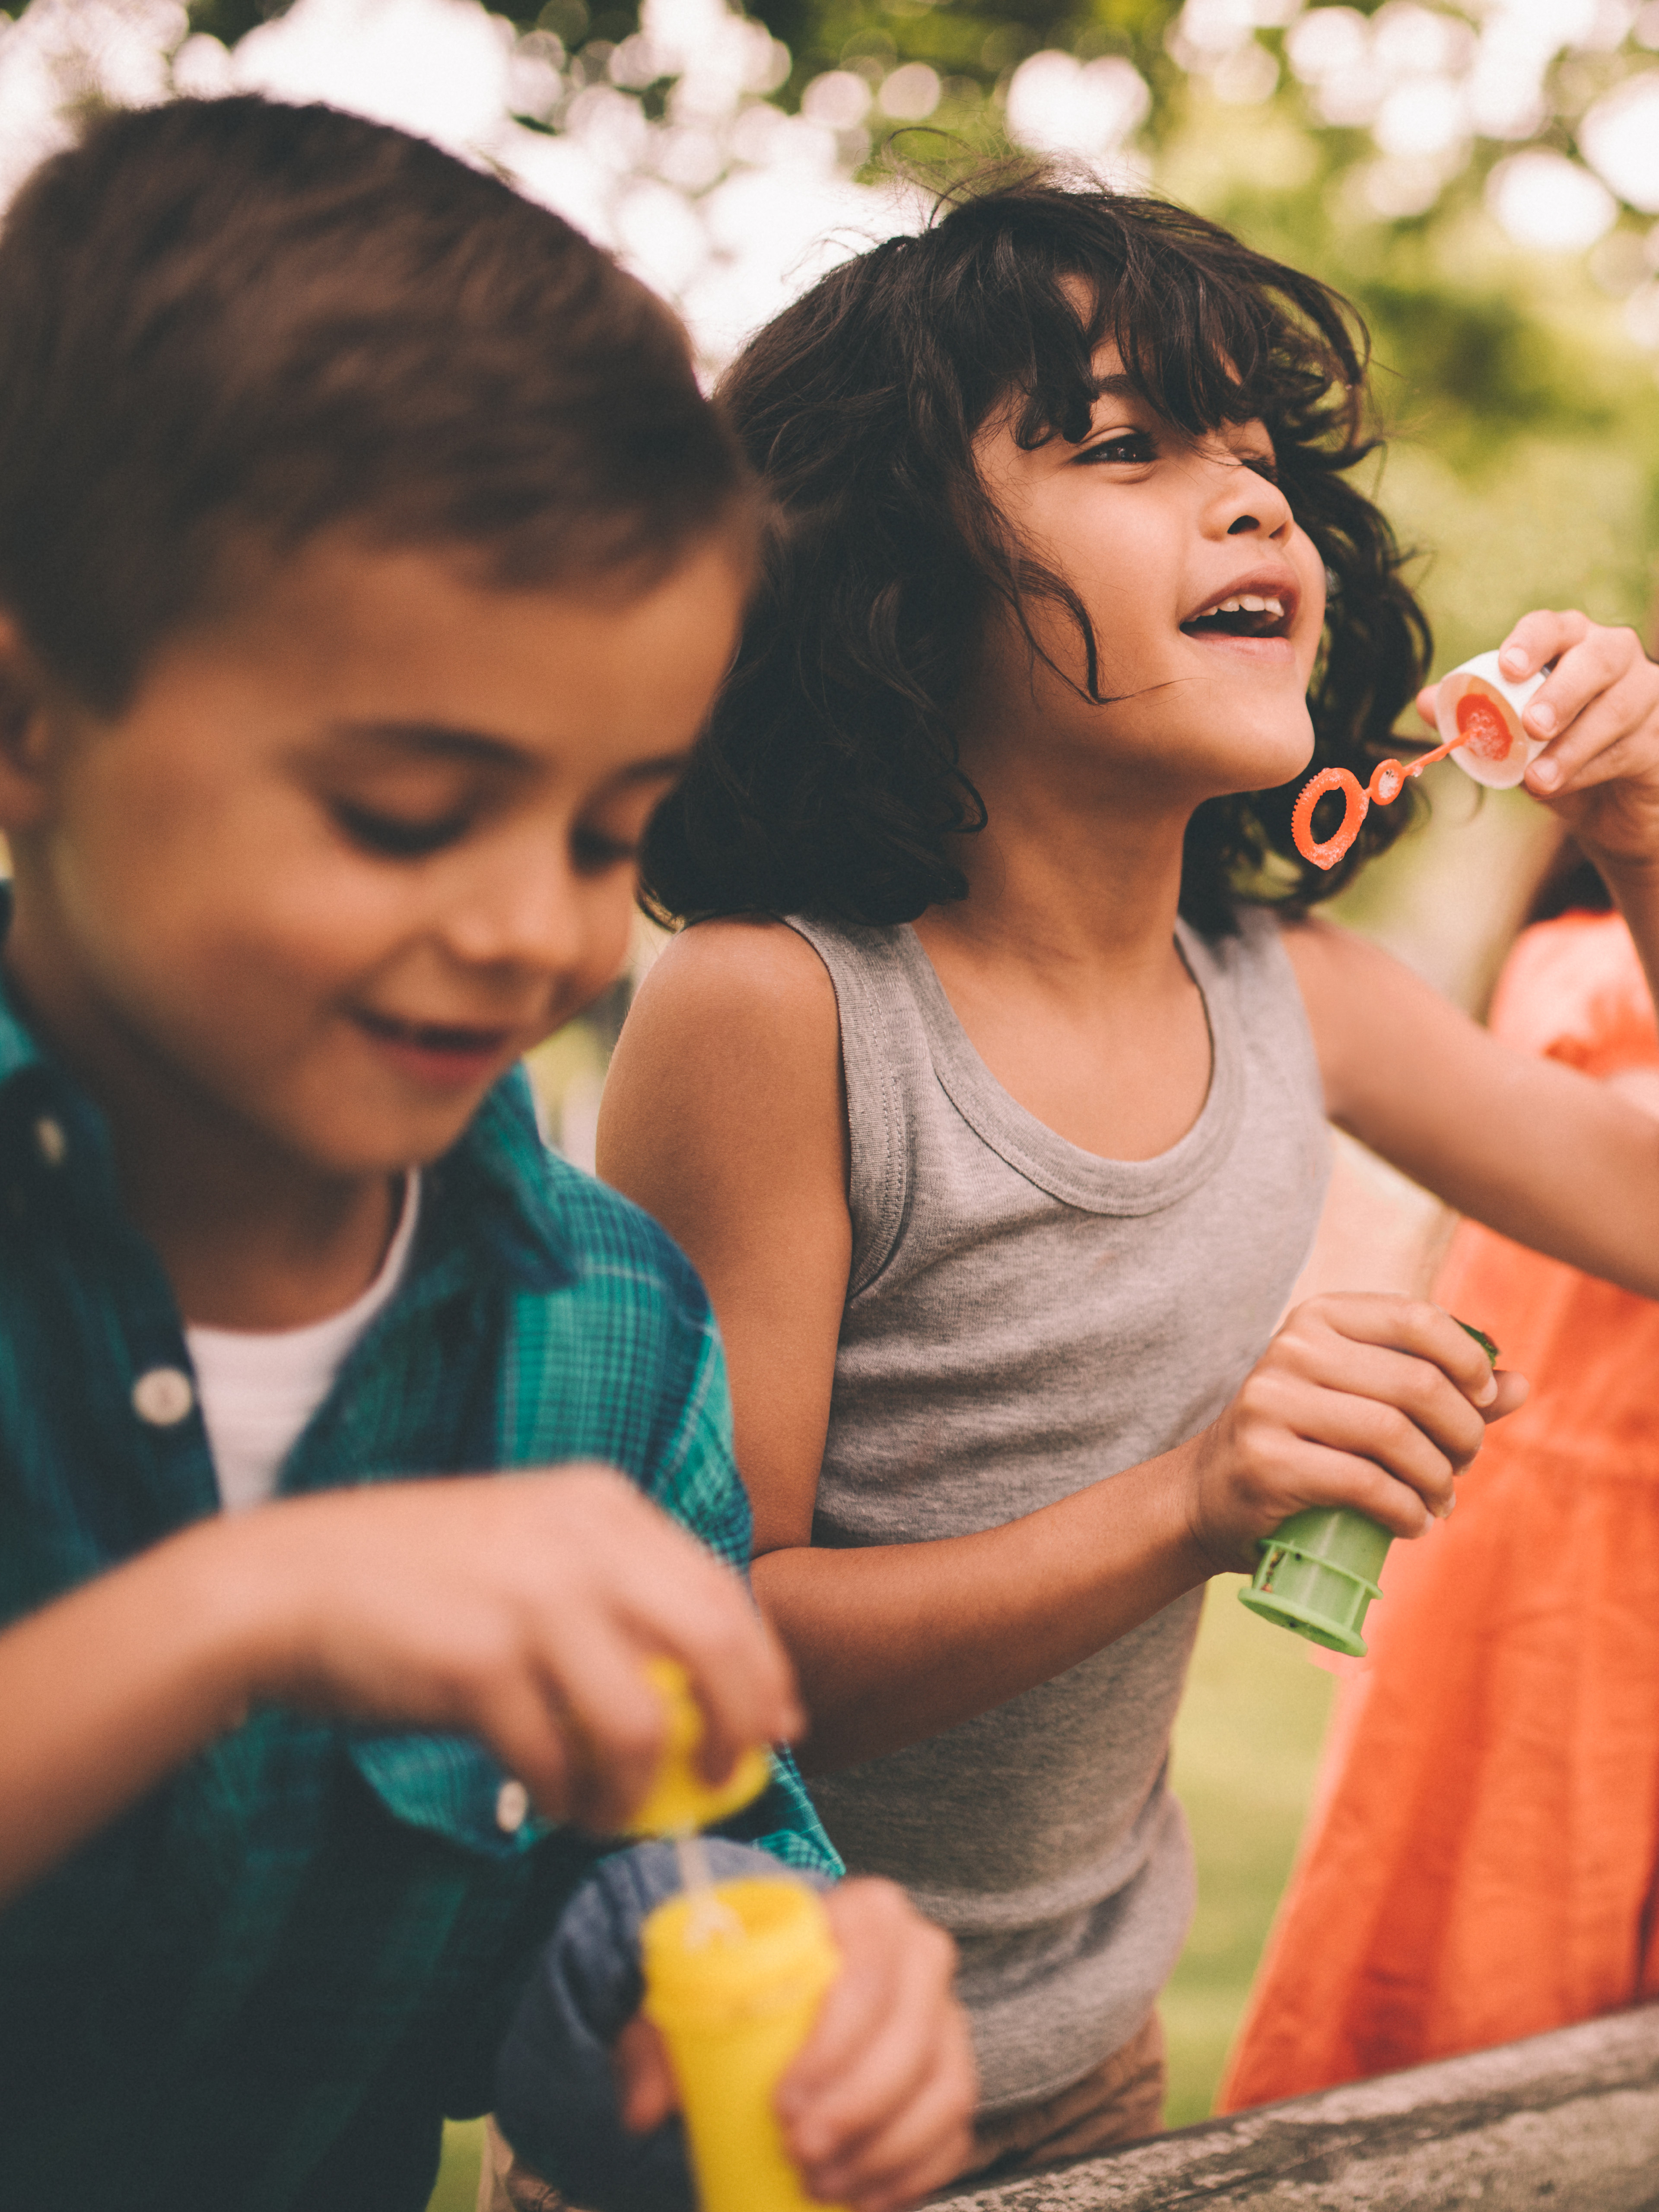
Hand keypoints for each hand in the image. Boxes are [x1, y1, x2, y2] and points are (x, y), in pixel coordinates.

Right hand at [221, 1466, 801, 1832]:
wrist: (286, 1582)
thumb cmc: (413, 1578)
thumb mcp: (529, 1546)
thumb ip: (611, 1594)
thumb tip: (697, 1685)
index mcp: (601, 1505)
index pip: (722, 1589)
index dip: (763, 1666)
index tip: (776, 1724)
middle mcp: (581, 1539)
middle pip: (713, 1645)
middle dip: (738, 1728)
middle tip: (724, 1782)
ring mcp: (531, 1597)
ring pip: (642, 1720)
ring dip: (638, 1787)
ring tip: (611, 1809)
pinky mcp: (479, 1661)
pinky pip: (557, 1756)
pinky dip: (565, 1795)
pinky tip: (548, 1801)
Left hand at [615, 1878, 975, 2211]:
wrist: (784, 1997)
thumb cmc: (742, 1994)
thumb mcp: (690, 2004)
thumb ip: (658, 2048)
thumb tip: (644, 2109)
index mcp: (866, 1914)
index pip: (867, 1974)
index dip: (833, 2046)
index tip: (780, 2104)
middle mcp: (920, 1956)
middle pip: (912, 2038)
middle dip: (858, 2109)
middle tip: (798, 2154)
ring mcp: (947, 2019)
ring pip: (945, 2089)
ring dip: (885, 2150)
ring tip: (821, 2182)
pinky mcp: (955, 2075)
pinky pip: (956, 2132)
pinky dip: (914, 2175)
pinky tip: (863, 2200)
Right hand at [1184, 1295, 1526, 1572]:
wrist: (1211, 1493)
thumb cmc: (1306, 1442)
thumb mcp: (1365, 1400)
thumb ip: (1441, 1389)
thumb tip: (1520, 1386)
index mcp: (1320, 1318)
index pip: (1416, 1317)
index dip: (1468, 1361)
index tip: (1484, 1400)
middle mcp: (1291, 1349)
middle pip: (1416, 1383)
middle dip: (1462, 1433)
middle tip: (1462, 1465)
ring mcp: (1272, 1403)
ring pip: (1393, 1435)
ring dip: (1437, 1479)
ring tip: (1440, 1500)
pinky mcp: (1266, 1461)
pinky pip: (1364, 1483)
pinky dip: (1405, 1510)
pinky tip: (1413, 1523)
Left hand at [1417, 612, 1658, 866]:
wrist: (1605, 802)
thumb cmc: (1551, 751)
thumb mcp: (1508, 735)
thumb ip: (1471, 715)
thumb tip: (1425, 701)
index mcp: (1569, 643)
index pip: (1552, 627)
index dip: (1530, 642)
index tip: (1507, 668)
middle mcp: (1613, 657)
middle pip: (1599, 657)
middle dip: (1563, 691)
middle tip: (1532, 725)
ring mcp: (1644, 694)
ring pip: (1617, 708)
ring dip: (1573, 746)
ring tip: (1538, 779)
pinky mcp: (1658, 738)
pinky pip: (1629, 748)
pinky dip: (1590, 770)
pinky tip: (1561, 787)